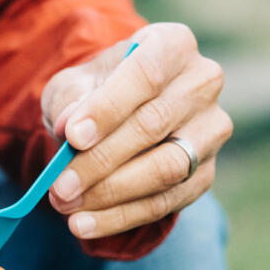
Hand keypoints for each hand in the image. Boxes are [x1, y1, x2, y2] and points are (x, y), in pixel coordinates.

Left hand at [39, 22, 230, 238]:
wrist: (122, 112)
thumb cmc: (96, 91)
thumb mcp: (74, 84)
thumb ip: (71, 100)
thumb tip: (69, 126)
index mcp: (173, 45)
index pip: (145, 75)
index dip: (108, 108)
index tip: (72, 137)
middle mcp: (202, 83)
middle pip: (153, 125)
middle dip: (100, 161)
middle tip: (59, 187)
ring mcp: (210, 131)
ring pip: (166, 168)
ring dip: (112, 193)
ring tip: (68, 207)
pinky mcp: (206, 172)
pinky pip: (167, 201)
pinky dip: (123, 216)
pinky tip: (86, 224)